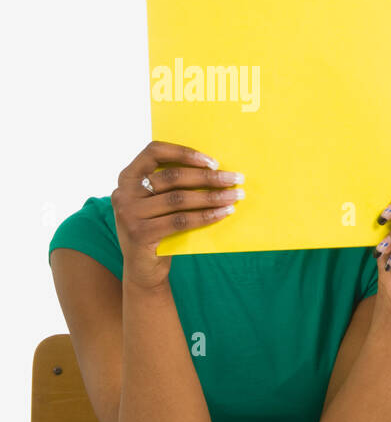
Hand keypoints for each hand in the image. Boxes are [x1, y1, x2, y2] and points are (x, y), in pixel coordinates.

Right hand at [110, 140, 243, 289]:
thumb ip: (172, 186)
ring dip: (212, 196)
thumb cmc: (158, 229)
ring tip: (235, 196)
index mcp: (128, 177)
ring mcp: (129, 213)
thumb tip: (215, 170)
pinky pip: (181, 221)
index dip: (184, 153)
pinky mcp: (140, 234)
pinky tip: (224, 213)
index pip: (154, 152)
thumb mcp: (158, 203)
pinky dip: (206, 216)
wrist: (143, 269)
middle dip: (208, 177)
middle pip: (173, 176)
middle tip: (236, 179)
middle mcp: (124, 192)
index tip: (213, 162)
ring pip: (179, 199)